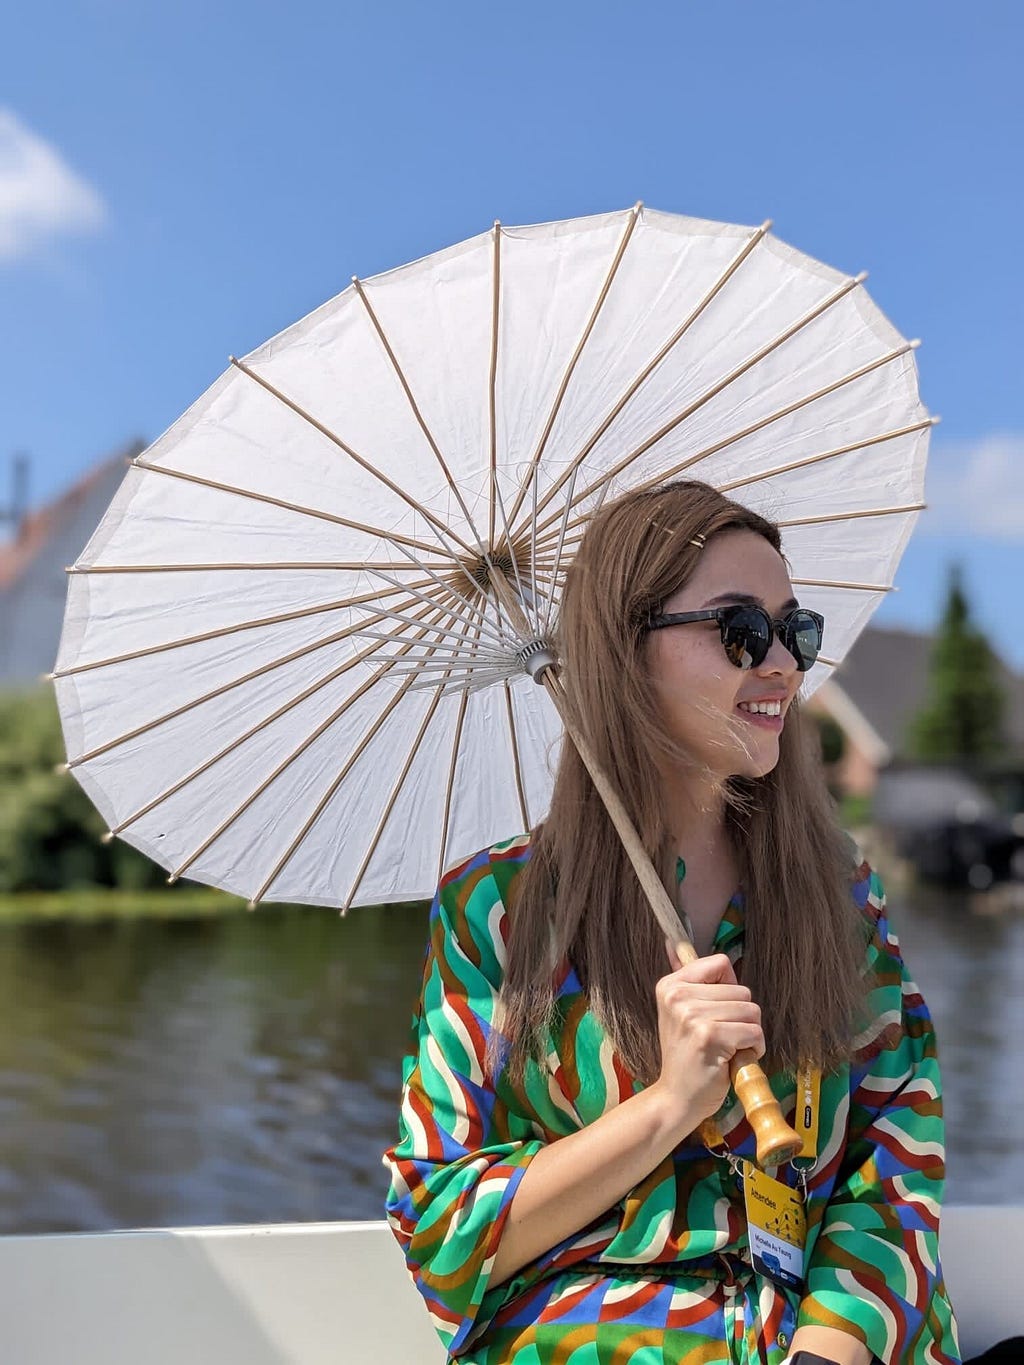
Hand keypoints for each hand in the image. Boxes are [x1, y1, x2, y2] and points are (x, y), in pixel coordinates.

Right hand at [649, 951, 764, 1130]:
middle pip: (742, 990)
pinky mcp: (711, 1037)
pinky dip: (753, 1048)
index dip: (729, 988)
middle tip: (721, 1037)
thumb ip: (685, 977)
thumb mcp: (678, 1012)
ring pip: (751, 1011)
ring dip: (749, 1034)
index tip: (716, 1010)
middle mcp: (678, 996)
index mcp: (670, 985)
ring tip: (728, 1048)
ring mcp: (693, 1016)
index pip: (721, 963)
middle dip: (742, 1016)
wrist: (677, 1098)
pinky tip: (734, 1059)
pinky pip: (754, 1032)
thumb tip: (673, 942)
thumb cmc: (686, 1055)